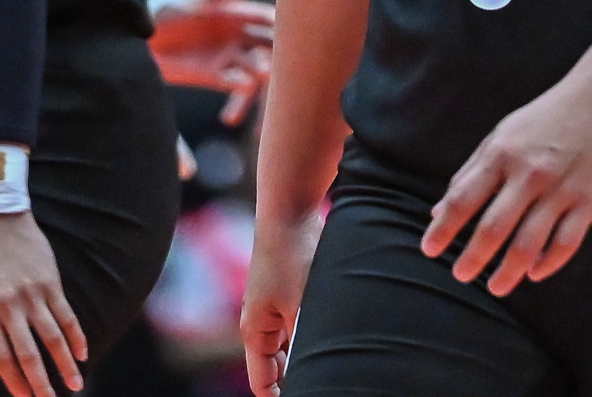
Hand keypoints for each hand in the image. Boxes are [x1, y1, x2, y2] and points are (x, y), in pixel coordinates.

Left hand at [0, 211, 87, 396]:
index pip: (0, 358)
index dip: (14, 383)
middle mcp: (6, 306)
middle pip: (27, 354)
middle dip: (40, 383)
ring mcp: (30, 294)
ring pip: (52, 337)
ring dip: (64, 365)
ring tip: (76, 385)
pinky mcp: (50, 282)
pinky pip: (66, 315)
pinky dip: (75, 336)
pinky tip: (82, 354)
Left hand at [147, 0, 274, 124]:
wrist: (138, 39)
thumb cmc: (163, 9)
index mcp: (234, 12)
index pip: (264, 18)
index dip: (279, 23)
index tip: (288, 31)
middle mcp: (236, 35)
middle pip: (268, 44)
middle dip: (279, 54)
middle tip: (285, 63)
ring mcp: (227, 56)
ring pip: (256, 67)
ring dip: (261, 75)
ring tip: (257, 81)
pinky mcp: (215, 75)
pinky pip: (235, 82)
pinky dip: (240, 88)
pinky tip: (238, 91)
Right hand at [241, 210, 321, 396]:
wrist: (289, 212)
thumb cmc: (290, 256)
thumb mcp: (301, 304)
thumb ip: (306, 340)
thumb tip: (317, 368)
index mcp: (255, 333)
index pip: (262, 383)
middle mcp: (262, 324)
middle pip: (277, 368)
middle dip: (298, 377)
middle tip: (328, 382)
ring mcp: (276, 308)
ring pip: (293, 346)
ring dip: (308, 353)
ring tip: (336, 360)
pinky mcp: (292, 293)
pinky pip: (301, 325)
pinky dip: (314, 333)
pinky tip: (337, 334)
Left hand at [420, 76, 591, 296]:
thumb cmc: (544, 119)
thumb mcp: (501, 136)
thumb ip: (470, 174)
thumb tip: (438, 213)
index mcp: (502, 155)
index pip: (463, 199)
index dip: (443, 229)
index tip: (429, 250)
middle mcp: (529, 174)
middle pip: (494, 228)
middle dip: (473, 258)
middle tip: (461, 276)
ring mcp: (561, 189)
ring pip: (530, 244)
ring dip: (508, 272)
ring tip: (496, 287)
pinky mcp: (590, 200)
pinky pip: (566, 243)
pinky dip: (549, 264)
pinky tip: (535, 273)